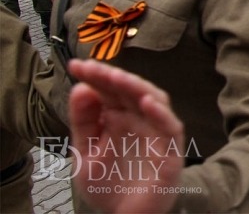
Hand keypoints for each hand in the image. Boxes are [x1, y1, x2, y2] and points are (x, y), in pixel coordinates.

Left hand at [68, 59, 183, 213]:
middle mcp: (138, 120)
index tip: (76, 65)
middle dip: (111, 76)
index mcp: (117, 117)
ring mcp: (156, 132)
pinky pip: (170, 126)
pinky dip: (161, 113)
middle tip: (92, 67)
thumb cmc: (109, 184)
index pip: (108, 90)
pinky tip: (146, 102)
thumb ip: (83, 123)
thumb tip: (80, 88)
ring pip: (153, 99)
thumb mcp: (85, 154)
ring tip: (116, 77)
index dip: (95, 76)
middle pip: (129, 89)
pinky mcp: (170, 149)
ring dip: (136, 86)